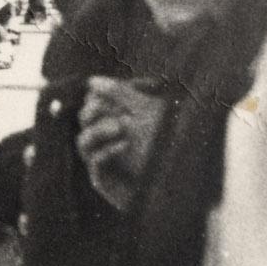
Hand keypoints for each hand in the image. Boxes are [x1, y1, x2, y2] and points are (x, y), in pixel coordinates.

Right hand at [76, 78, 165, 212]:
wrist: (183, 184)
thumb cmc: (168, 147)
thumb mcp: (149, 113)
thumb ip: (122, 94)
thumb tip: (92, 80)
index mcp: (112, 122)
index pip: (93, 103)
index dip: (99, 94)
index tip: (118, 88)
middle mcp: (104, 141)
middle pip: (84, 120)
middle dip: (94, 111)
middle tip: (113, 107)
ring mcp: (102, 163)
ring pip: (83, 142)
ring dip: (99, 130)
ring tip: (121, 126)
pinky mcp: (104, 182)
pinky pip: (95, 163)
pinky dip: (107, 151)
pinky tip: (125, 143)